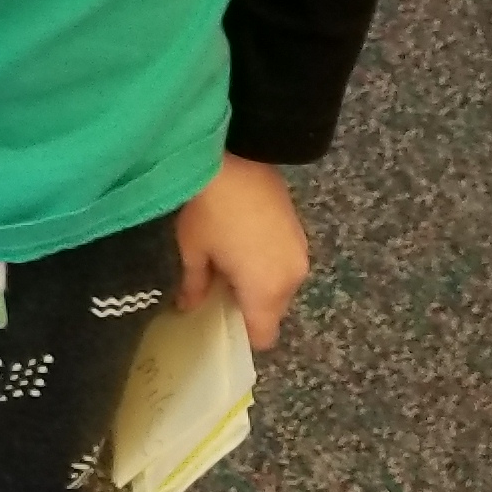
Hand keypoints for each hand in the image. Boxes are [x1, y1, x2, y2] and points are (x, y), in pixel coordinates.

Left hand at [174, 156, 310, 350]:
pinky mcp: (301, 231)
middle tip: (215, 289)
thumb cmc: (209, 210)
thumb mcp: (194, 249)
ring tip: (227, 263)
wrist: (238, 156)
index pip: (263, 335)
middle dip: (247, 306)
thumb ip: (195, 284)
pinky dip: (266, 263)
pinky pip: (284, 263)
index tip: (215, 322)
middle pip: (273, 311)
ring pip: (280, 286)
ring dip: (258, 283)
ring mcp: (300, 253)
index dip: (240, 334)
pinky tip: (242, 244)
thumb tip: (190, 307)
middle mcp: (292, 278)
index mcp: (267, 291)